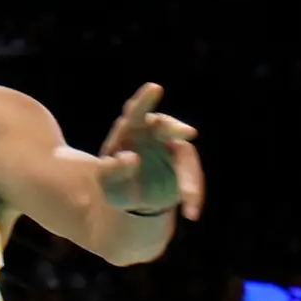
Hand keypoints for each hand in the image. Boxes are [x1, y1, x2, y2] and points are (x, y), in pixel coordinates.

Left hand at [96, 82, 204, 222]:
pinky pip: (192, 180)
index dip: (145, 100)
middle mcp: (154, 136)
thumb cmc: (115, 185)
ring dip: (189, 177)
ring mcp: (172, 151)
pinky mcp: (184, 169)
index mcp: (130, 132)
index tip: (155, 88)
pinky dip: (192, 195)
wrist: (133, 203)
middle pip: (166, 127)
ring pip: (185, 157)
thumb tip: (131, 158)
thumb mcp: (107, 182)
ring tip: (188, 196)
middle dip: (175, 127)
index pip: (136, 112)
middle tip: (187, 133)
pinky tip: (191, 212)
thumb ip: (112, 170)